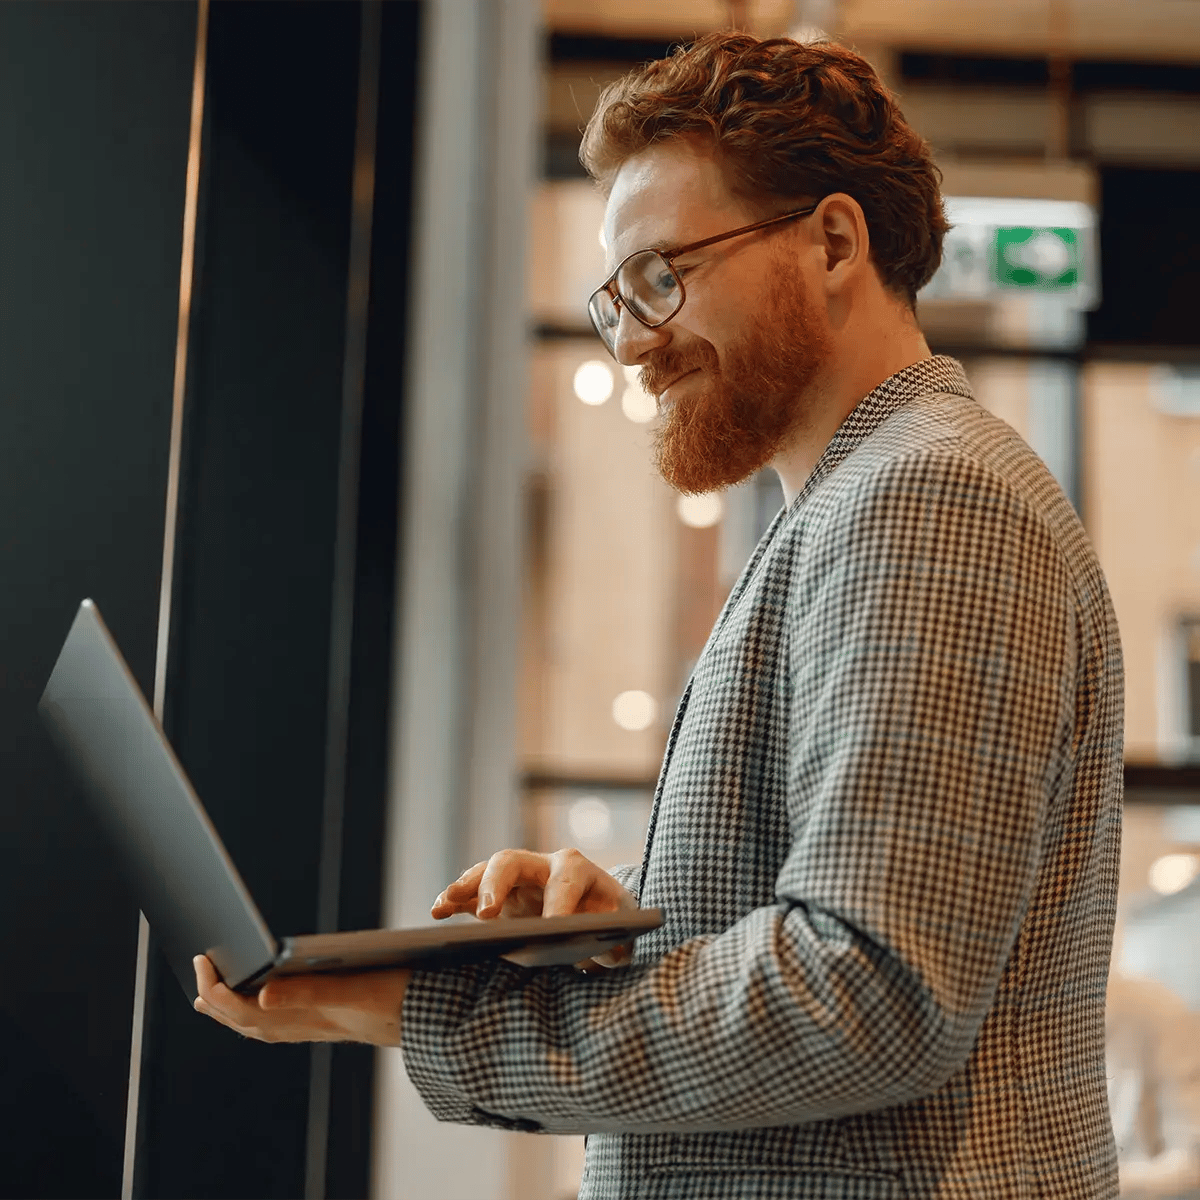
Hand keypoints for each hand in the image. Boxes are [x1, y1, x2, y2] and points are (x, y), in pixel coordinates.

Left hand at [193, 955, 407, 1044]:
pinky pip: (286, 1023)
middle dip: (217, 1002)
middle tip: (199, 974)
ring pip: (266, 1025)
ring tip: (217, 995)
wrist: (442, 1024)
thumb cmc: (407, 1001)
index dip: (216, 989)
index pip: (245, 1011)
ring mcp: (325, 1027)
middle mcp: (313, 1026)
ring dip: (236, 1010)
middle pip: (249, 1022)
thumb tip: (260, 995)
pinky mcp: (339, 1022)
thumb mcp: (358, 990)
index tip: (201, 959)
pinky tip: (272, 1000)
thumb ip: (310, 993)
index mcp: (311, 1017)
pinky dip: (265, 1011)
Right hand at [431, 848, 637, 966]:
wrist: (601, 912)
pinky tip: (439, 912)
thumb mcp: (623, 933)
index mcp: (576, 870)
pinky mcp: (498, 896)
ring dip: (466, 886)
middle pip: (512, 862)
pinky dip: (454, 899)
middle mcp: (542, 866)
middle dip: (497, 884)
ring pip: (486, 872)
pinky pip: (472, 892)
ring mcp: (516, 880)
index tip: (552, 929)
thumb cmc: (612, 922)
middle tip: (488, 916)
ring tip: (445, 903)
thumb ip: (615, 946)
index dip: (558, 904)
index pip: (564, 881)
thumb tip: (603, 953)